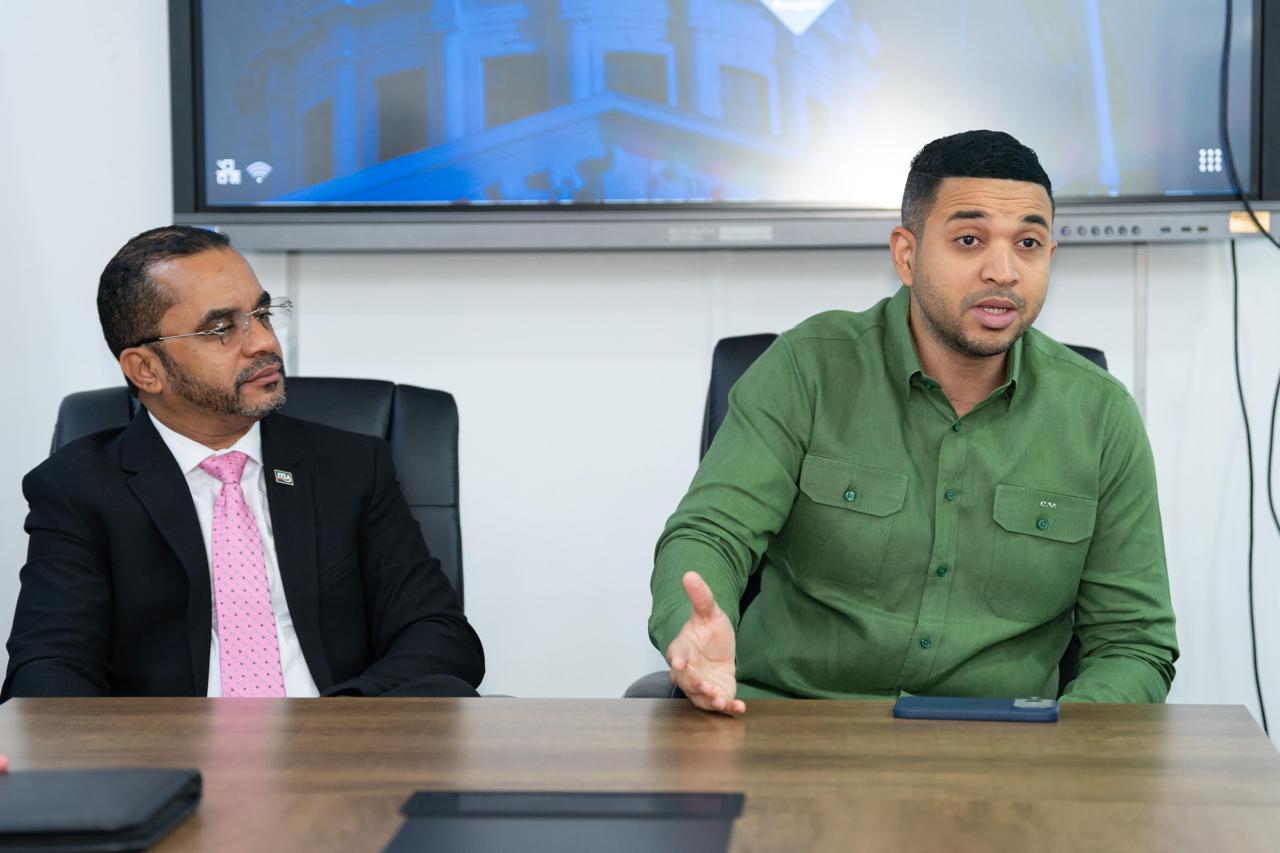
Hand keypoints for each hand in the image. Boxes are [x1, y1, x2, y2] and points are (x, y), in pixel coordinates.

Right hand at [665, 571, 744, 715]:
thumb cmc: (709, 632)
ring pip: (700, 696)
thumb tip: (690, 574)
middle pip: (686, 680)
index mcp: (683, 649)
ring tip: (721, 700)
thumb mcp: (710, 612)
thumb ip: (701, 597)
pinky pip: (719, 705)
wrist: (720, 651)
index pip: (676, 653)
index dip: (676, 658)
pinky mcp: (715, 696)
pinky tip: (738, 708)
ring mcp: (700, 686)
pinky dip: (728, 708)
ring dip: (710, 699)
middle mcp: (687, 671)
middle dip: (696, 684)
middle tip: (707, 687)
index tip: (678, 663)